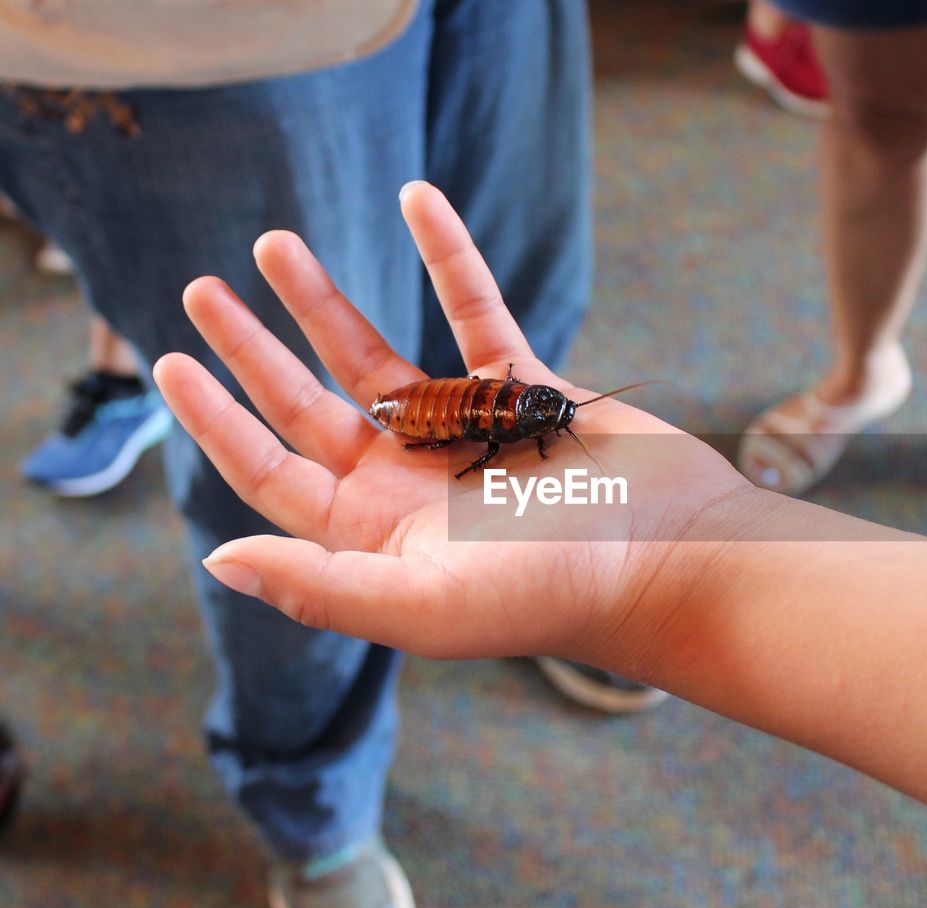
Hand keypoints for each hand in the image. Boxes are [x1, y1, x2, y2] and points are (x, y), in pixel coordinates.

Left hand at [154, 181, 753, 670]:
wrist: (674, 559)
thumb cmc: (554, 595)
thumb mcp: (425, 605)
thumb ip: (321, 587)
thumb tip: (219, 559)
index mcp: (377, 535)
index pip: (274, 473)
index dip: (219, 421)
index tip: (170, 364)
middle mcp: (411, 482)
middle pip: (311, 406)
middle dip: (254, 350)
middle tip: (201, 293)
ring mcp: (467, 430)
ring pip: (378, 356)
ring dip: (325, 302)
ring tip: (275, 247)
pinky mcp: (528, 386)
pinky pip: (475, 309)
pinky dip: (446, 257)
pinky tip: (417, 201)